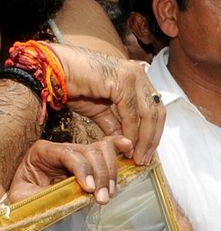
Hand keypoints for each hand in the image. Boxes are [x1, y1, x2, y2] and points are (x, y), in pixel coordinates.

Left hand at [7, 136, 132, 203]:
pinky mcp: (92, 160)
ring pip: (103, 150)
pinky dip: (120, 147)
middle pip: (90, 151)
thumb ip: (42, 195)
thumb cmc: (26, 198)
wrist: (29, 202)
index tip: (89, 189)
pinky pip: (109, 147)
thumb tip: (69, 198)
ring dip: (111, 173)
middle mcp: (64, 148)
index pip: (68, 153)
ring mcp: (80, 153)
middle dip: (100, 174)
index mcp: (43, 152)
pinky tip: (129, 149)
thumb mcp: (25, 197)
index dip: (82, 169)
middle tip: (102, 198)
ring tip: (109, 193)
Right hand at [50, 44, 163, 164]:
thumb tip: (129, 145)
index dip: (154, 134)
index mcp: (138, 79)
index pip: (156, 110)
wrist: (52, 70)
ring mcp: (132, 75)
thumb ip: (118, 125)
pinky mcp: (121, 80)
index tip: (147, 153)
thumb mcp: (102, 110)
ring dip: (143, 139)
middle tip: (144, 160)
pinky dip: (130, 131)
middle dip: (152, 139)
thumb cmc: (74, 85)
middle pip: (157, 113)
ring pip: (148, 114)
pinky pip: (131, 112)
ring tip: (136, 156)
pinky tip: (125, 144)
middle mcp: (139, 74)